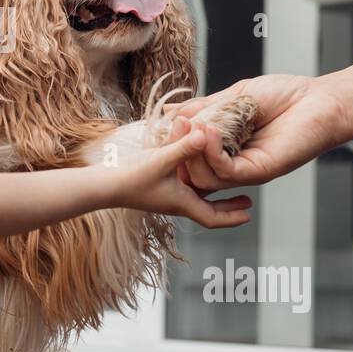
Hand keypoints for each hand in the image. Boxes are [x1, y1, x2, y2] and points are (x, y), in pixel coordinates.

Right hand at [112, 116, 253, 226]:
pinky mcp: (157, 185)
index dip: (232, 217)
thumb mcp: (162, 160)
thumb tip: (206, 133)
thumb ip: (184, 146)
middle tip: (246, 200)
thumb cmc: (131, 178)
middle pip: (208, 210)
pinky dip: (196, 181)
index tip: (249, 214)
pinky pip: (184, 186)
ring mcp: (166, 195)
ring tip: (227, 180)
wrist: (103, 186)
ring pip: (197, 196)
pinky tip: (197, 167)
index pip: (213, 218)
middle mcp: (177, 201)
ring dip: (213, 193)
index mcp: (182, 202)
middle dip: (228, 206)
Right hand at [166, 75, 350, 191]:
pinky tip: (208, 131)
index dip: (173, 143)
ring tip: (194, 126)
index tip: (167, 121)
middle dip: (178, 149)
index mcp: (224, 147)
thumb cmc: (284, 96)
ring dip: (193, 152)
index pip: (187, 156)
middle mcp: (233, 163)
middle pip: (191, 172)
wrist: (320, 98)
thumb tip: (170, 112)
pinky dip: (212, 154)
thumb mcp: (233, 98)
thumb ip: (203, 108)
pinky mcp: (260, 171)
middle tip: (177, 125)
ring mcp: (246, 170)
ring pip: (205, 178)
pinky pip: (227, 172)